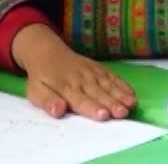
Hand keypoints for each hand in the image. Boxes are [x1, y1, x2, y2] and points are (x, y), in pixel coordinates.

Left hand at [12, 23, 135, 120]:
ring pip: (108, 85)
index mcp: (65, 88)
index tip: (104, 115)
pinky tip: (132, 94)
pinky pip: (112, 76)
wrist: (47, 51)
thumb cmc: (42, 78)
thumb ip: (47, 102)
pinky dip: (122, 85)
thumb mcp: (36, 92)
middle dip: (111, 103)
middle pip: (98, 94)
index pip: (81, 100)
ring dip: (120, 95)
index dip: (92, 108)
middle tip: (122, 113)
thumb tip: (58, 110)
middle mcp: (81, 80)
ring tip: (131, 104)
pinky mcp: (99, 68)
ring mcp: (92, 72)